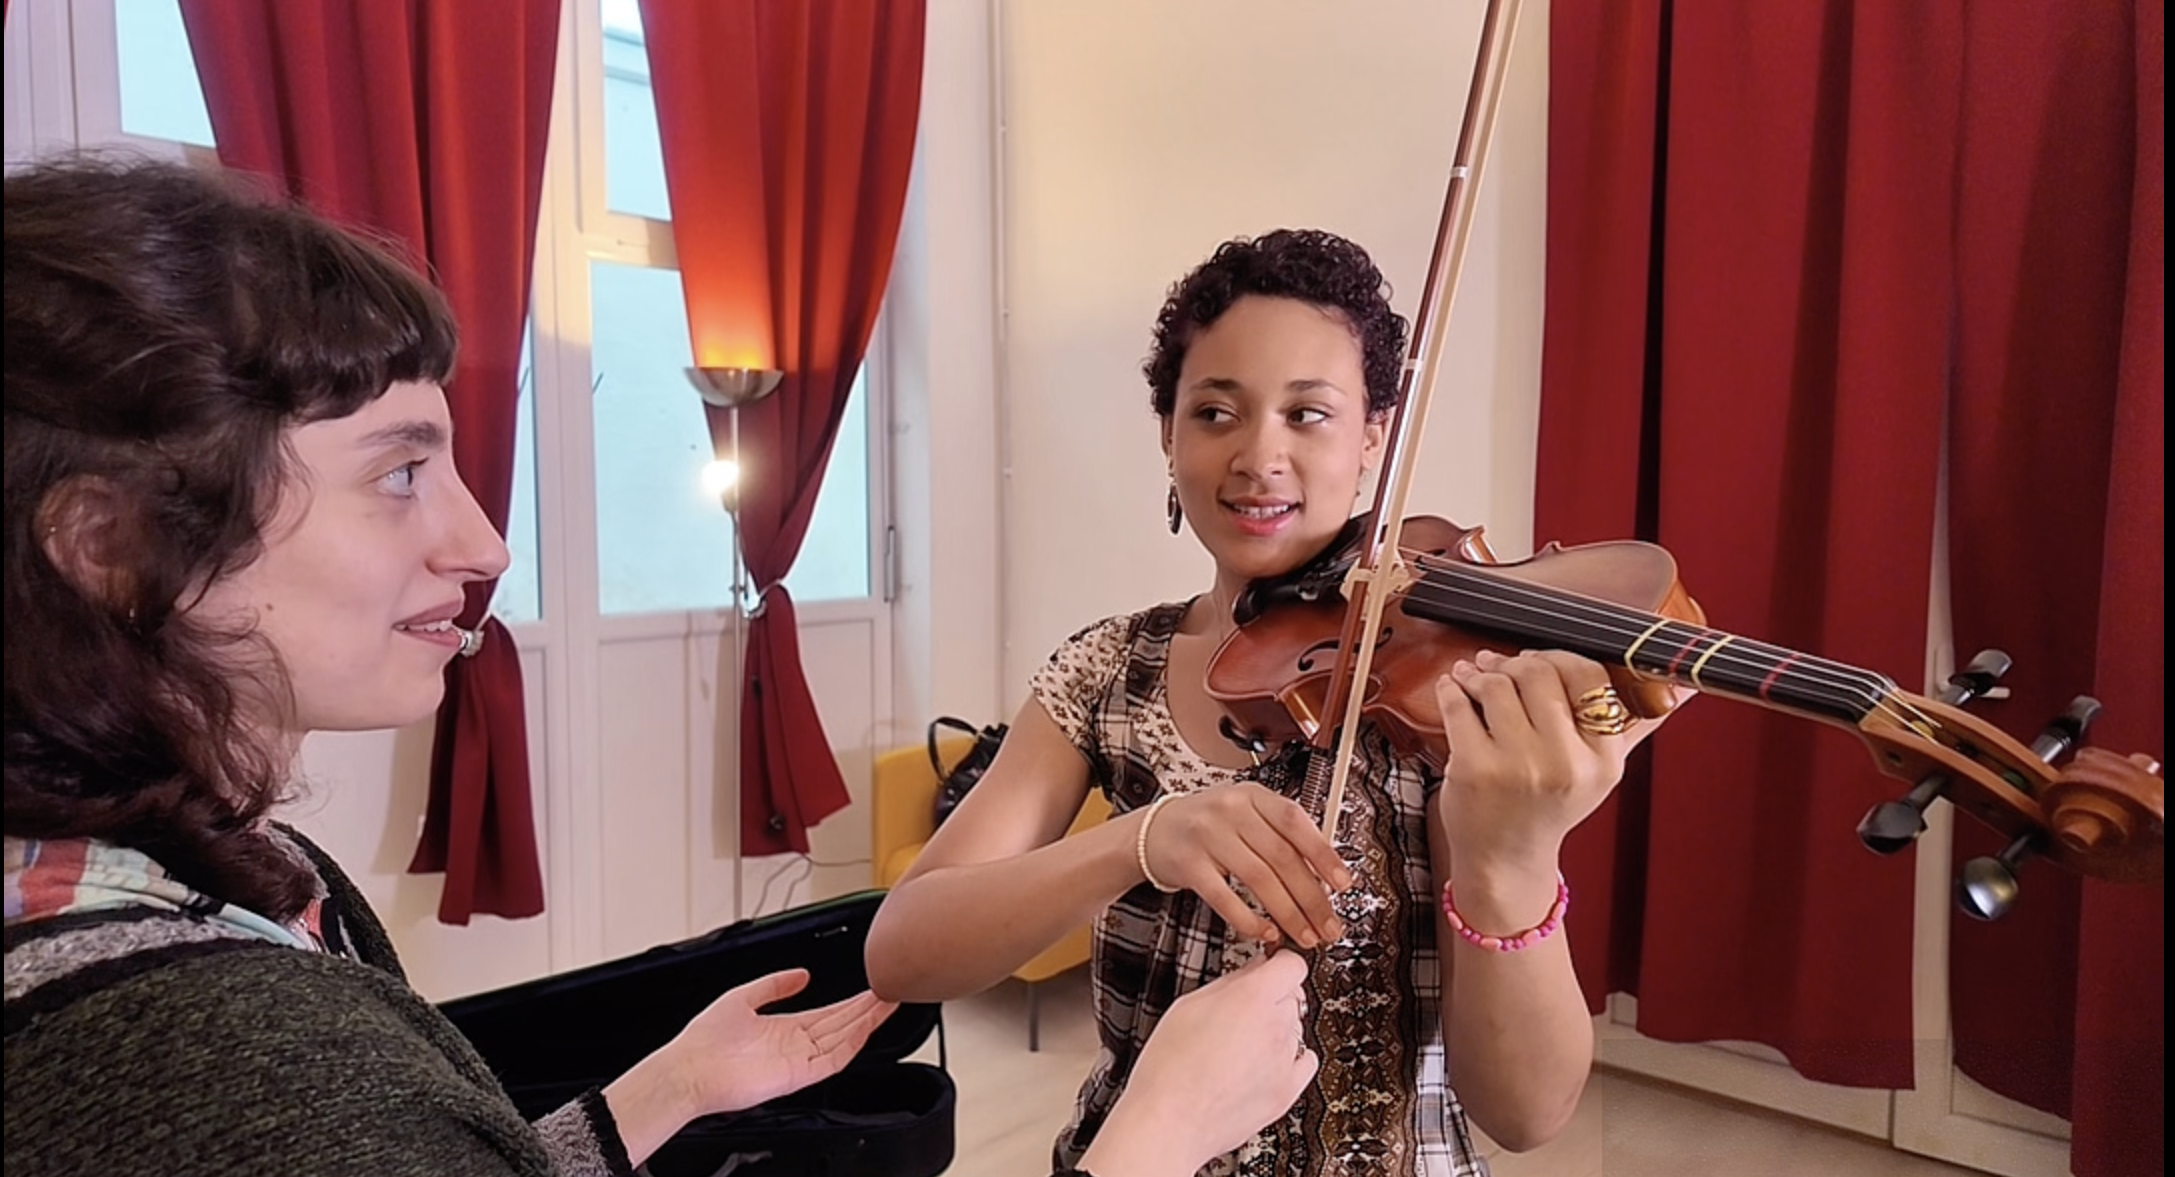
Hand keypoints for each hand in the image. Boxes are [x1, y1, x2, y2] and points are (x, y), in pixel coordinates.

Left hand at [662, 969, 896, 1116]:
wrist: (688, 1069)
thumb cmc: (704, 1040)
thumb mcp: (742, 997)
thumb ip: (773, 985)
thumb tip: (802, 974)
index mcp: (783, 1028)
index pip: (827, 1014)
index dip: (851, 1001)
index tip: (870, 987)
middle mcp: (793, 1045)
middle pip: (840, 1024)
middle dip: (866, 1008)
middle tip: (889, 990)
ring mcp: (797, 1061)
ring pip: (842, 1040)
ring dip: (865, 1022)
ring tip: (886, 1003)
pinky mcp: (796, 1076)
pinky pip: (831, 1060)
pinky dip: (850, 1044)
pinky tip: (865, 1028)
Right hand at [1081, 951, 1318, 1176]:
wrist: (1169, 1121)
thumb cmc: (1169, 1066)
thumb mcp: (1189, 1005)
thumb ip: (1230, 982)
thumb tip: (1253, 970)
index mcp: (1251, 998)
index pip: (1292, 964)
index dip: (1278, 964)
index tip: (1270, 968)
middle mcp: (1276, 1026)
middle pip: (1293, 996)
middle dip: (1273, 998)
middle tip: (1243, 1011)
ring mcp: (1285, 1060)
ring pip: (1297, 1028)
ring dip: (1278, 1029)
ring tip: (1241, 1046)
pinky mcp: (1287, 1091)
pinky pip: (1306, 1061)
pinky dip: (1291, 1058)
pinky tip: (1264, 1062)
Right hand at [1140, 784, 1353, 947]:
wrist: (1153, 830)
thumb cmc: (1209, 825)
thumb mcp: (1246, 814)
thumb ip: (1281, 835)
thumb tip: (1325, 874)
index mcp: (1253, 796)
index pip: (1295, 821)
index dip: (1323, 854)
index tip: (1343, 883)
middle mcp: (1231, 811)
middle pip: (1281, 856)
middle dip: (1311, 897)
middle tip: (1328, 925)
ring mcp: (1207, 836)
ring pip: (1259, 879)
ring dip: (1288, 913)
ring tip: (1305, 935)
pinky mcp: (1189, 865)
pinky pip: (1225, 897)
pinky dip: (1249, 919)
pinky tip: (1266, 932)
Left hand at [1432, 649, 1662, 869]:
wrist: (1505, 860)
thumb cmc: (1548, 808)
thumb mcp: (1600, 771)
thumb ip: (1636, 725)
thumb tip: (1682, 687)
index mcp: (1603, 759)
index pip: (1588, 675)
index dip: (1558, 658)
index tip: (1538, 662)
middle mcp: (1565, 763)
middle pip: (1538, 673)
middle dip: (1514, 663)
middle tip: (1499, 666)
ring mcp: (1518, 766)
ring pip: (1496, 684)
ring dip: (1479, 673)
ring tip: (1473, 676)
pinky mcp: (1475, 769)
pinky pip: (1459, 704)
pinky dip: (1451, 688)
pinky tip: (1453, 687)